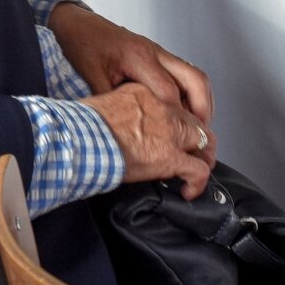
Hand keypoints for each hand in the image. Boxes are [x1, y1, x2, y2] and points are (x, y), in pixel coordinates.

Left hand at [48, 3, 213, 125]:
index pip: (168, 90)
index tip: (177, 136)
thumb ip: (111, 100)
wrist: (77, 25)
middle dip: (202, 107)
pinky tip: (183, 111)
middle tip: (200, 132)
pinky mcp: (157, 56)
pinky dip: (190, 94)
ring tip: (197, 126)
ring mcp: (159, 53)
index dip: (176, 116)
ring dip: (202, 101)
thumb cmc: (82, 45)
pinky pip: (184, 74)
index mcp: (138, 57)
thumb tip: (122, 128)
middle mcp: (155, 52)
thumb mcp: (91, 75)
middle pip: (195, 79)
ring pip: (195, 76)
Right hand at [82, 82, 216, 197]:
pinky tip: (188, 191)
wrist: (80, 139)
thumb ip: (120, 111)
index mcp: (144, 94)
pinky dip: (197, 183)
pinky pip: (198, 170)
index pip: (171, 105)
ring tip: (197, 171)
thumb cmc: (81, 126)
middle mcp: (162, 108)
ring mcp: (170, 132)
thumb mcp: (102, 105)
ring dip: (203, 158)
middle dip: (197, 139)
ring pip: (204, 141)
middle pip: (193, 121)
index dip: (175, 122)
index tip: (171, 134)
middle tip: (194, 153)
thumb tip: (121, 127)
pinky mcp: (171, 157)